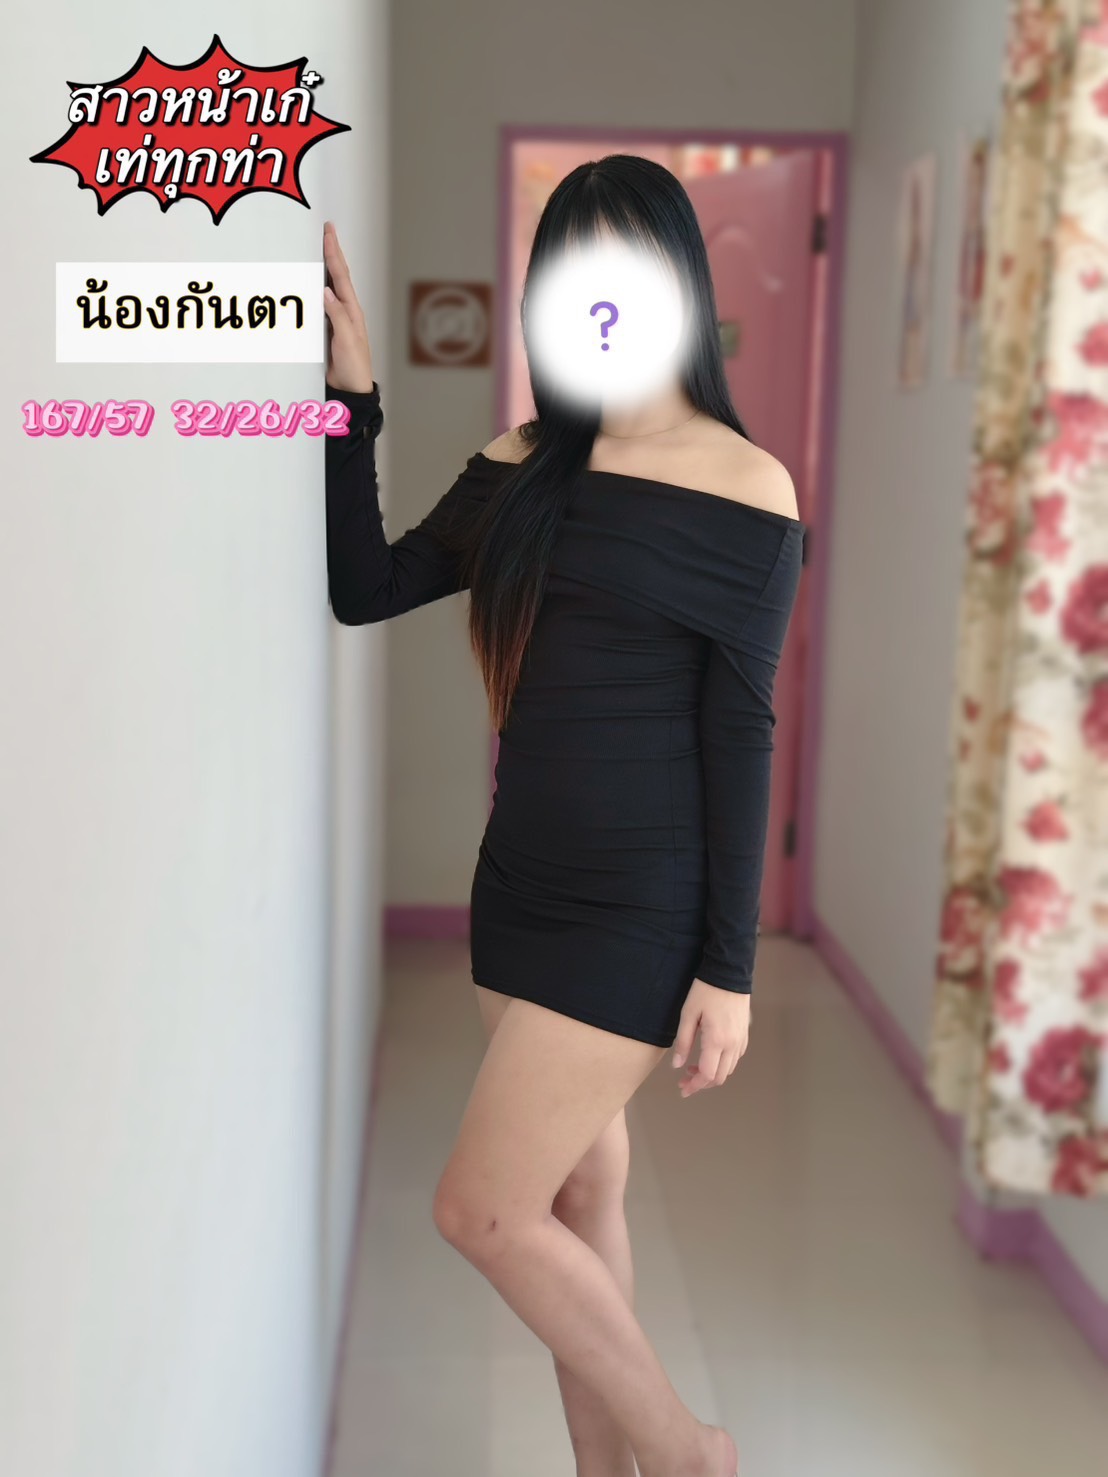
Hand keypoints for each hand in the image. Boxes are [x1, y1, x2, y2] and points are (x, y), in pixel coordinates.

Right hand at [322, 220, 375, 393]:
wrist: (350, 389)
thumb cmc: (354, 367)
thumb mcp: (346, 340)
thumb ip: (336, 315)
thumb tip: (326, 291)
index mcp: (351, 311)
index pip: (340, 276)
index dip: (334, 253)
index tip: (329, 233)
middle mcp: (345, 310)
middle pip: (336, 275)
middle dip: (331, 252)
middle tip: (327, 231)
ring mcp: (336, 318)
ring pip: (328, 286)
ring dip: (324, 266)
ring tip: (320, 247)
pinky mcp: (327, 327)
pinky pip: (318, 302)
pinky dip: (314, 288)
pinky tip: (310, 281)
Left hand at [671, 980, 749, 1096]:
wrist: (729, 973)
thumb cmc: (705, 991)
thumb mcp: (688, 1014)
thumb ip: (683, 1042)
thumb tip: (677, 1066)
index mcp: (717, 1041)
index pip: (707, 1074)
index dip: (694, 1085)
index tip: (682, 1087)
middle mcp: (732, 1044)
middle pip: (719, 1077)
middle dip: (701, 1083)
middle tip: (684, 1080)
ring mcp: (741, 1040)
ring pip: (728, 1069)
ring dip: (712, 1075)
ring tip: (693, 1068)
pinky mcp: (745, 1035)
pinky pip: (735, 1058)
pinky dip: (722, 1065)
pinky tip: (709, 1056)